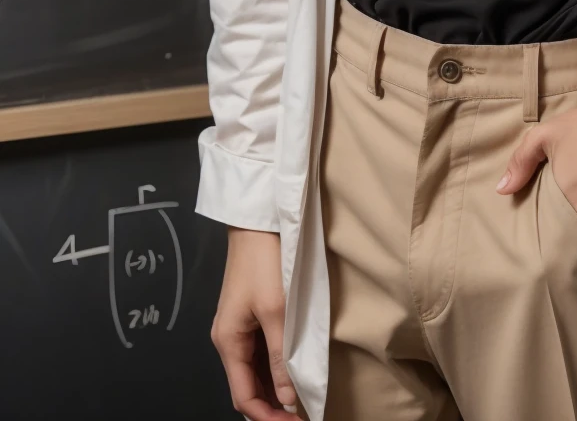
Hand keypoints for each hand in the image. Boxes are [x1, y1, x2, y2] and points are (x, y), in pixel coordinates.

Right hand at [211, 227, 297, 419]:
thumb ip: (280, 357)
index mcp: (228, 342)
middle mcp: (228, 339)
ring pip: (253, 371)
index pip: (243, 397)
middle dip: (271, 406)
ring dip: (274, 388)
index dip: (267, 417)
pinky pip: (258, 353)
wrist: (257, 223)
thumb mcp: (276, 311)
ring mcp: (238, 327)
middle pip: (246, 386)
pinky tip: (292, 372)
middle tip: (301, 415)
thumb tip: (288, 398)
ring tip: (300, 399)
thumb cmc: (263, 262)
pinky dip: (273, 368)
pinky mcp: (248, 316)